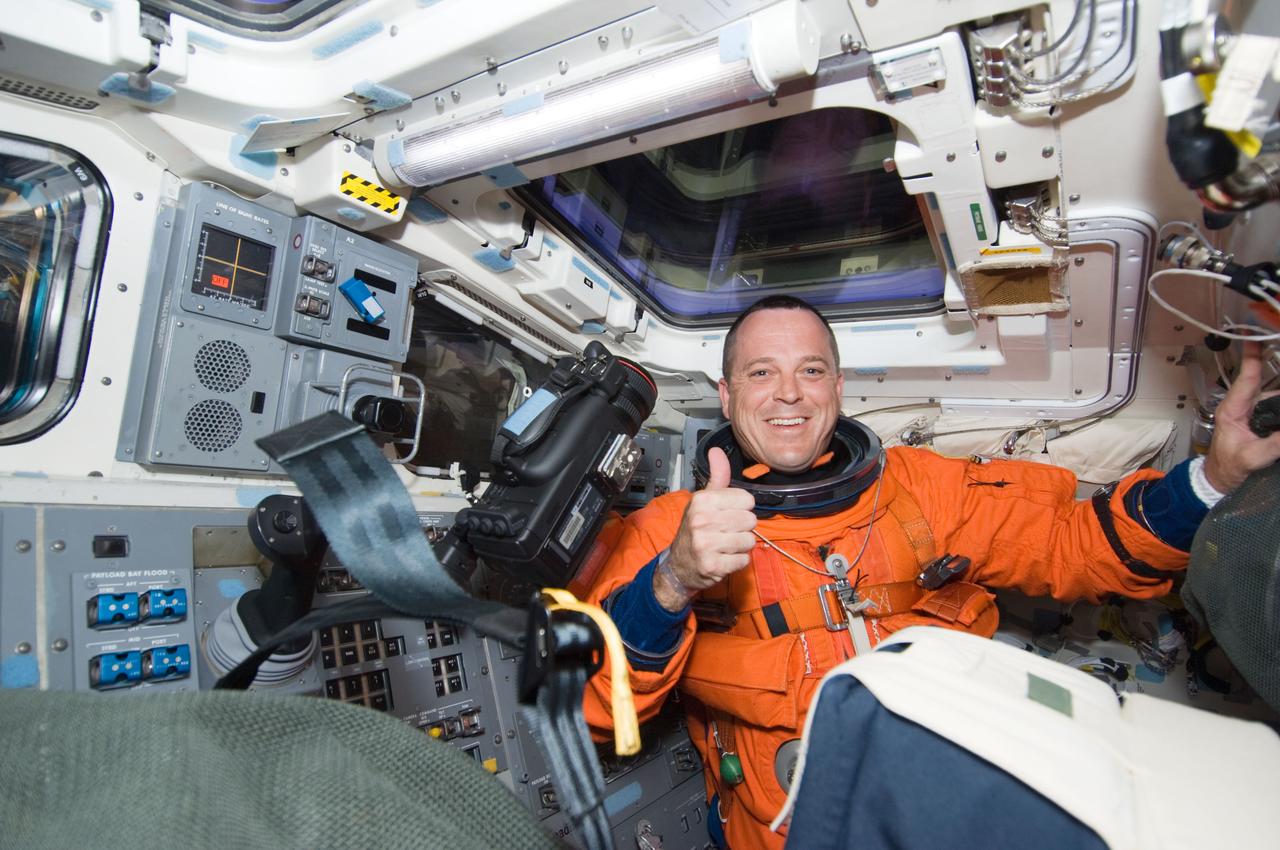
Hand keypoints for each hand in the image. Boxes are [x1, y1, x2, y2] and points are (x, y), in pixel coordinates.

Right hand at [653, 447, 756, 611]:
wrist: (679, 565)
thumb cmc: (696, 529)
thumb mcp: (703, 500)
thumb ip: (717, 476)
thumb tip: (716, 451)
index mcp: (702, 501)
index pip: (746, 499)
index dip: (742, 508)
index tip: (729, 513)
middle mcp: (702, 521)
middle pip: (750, 520)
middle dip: (743, 527)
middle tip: (726, 531)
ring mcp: (706, 545)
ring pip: (749, 540)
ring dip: (741, 545)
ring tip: (726, 545)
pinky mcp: (713, 566)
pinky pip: (744, 560)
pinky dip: (738, 561)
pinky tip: (724, 558)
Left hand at [1204, 342, 1279, 492]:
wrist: (1221, 480)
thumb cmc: (1227, 467)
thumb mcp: (1251, 458)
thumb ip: (1274, 444)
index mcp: (1233, 409)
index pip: (1246, 378)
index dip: (1252, 356)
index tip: (1256, 336)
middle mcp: (1244, 406)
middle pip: (1267, 382)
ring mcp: (1254, 413)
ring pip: (1277, 396)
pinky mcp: (1263, 421)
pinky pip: (1278, 407)